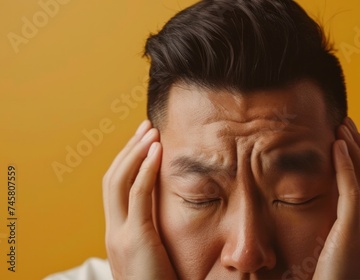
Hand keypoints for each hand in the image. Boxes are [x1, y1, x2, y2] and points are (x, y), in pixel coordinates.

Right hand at [102, 120, 176, 279]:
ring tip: (151, 131)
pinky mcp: (134, 239)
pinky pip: (137, 195)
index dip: (127, 163)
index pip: (115, 189)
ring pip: (118, 181)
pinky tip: (157, 151)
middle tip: (146, 128)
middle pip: (112, 179)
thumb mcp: (155, 256)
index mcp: (118, 234)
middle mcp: (113, 231)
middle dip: (129, 150)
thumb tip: (170, 213)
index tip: (143, 144)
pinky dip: (145, 169)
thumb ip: (156, 233)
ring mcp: (120, 234)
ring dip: (135, 152)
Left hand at [313, 117, 359, 279]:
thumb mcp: (333, 258)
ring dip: (356, 150)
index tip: (348, 141)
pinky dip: (348, 166)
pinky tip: (338, 146)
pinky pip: (354, 193)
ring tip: (342, 127)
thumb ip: (334, 235)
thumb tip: (319, 213)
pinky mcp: (353, 237)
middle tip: (347, 124)